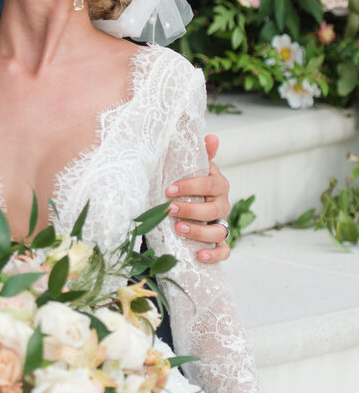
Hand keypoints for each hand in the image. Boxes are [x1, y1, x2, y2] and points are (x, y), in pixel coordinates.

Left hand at [165, 134, 230, 264]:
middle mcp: (222, 204)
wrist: (190, 205)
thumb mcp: (193, 168)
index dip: (190, 187)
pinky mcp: (219, 242)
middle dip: (190, 209)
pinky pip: (224, 250)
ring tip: (179, 229)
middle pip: (212, 209)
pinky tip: (200, 256)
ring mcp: (222, 223)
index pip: (209, 184)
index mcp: (217, 184)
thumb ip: (201, 153)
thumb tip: (211, 136)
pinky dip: (214, 254)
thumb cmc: (189, 184)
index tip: (169, 190)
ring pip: (218, 231)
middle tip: (170, 209)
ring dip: (199, 232)